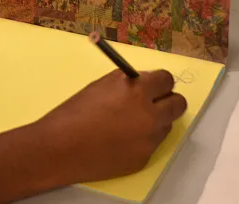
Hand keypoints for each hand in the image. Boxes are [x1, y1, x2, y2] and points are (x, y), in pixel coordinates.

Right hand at [35, 70, 187, 184]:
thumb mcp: (102, 86)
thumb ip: (128, 82)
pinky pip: (152, 144)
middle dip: (167, 100)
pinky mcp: (144, 158)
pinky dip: (141, 140)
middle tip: (153, 102)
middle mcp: (150, 114)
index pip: (167, 79)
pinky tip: (119, 140)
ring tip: (127, 124)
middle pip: (178, 103)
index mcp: (138, 91)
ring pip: (166, 125)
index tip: (153, 84)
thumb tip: (144, 82)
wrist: (61, 148)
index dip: (159, 81)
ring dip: (154, 121)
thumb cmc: (75, 112)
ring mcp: (149, 139)